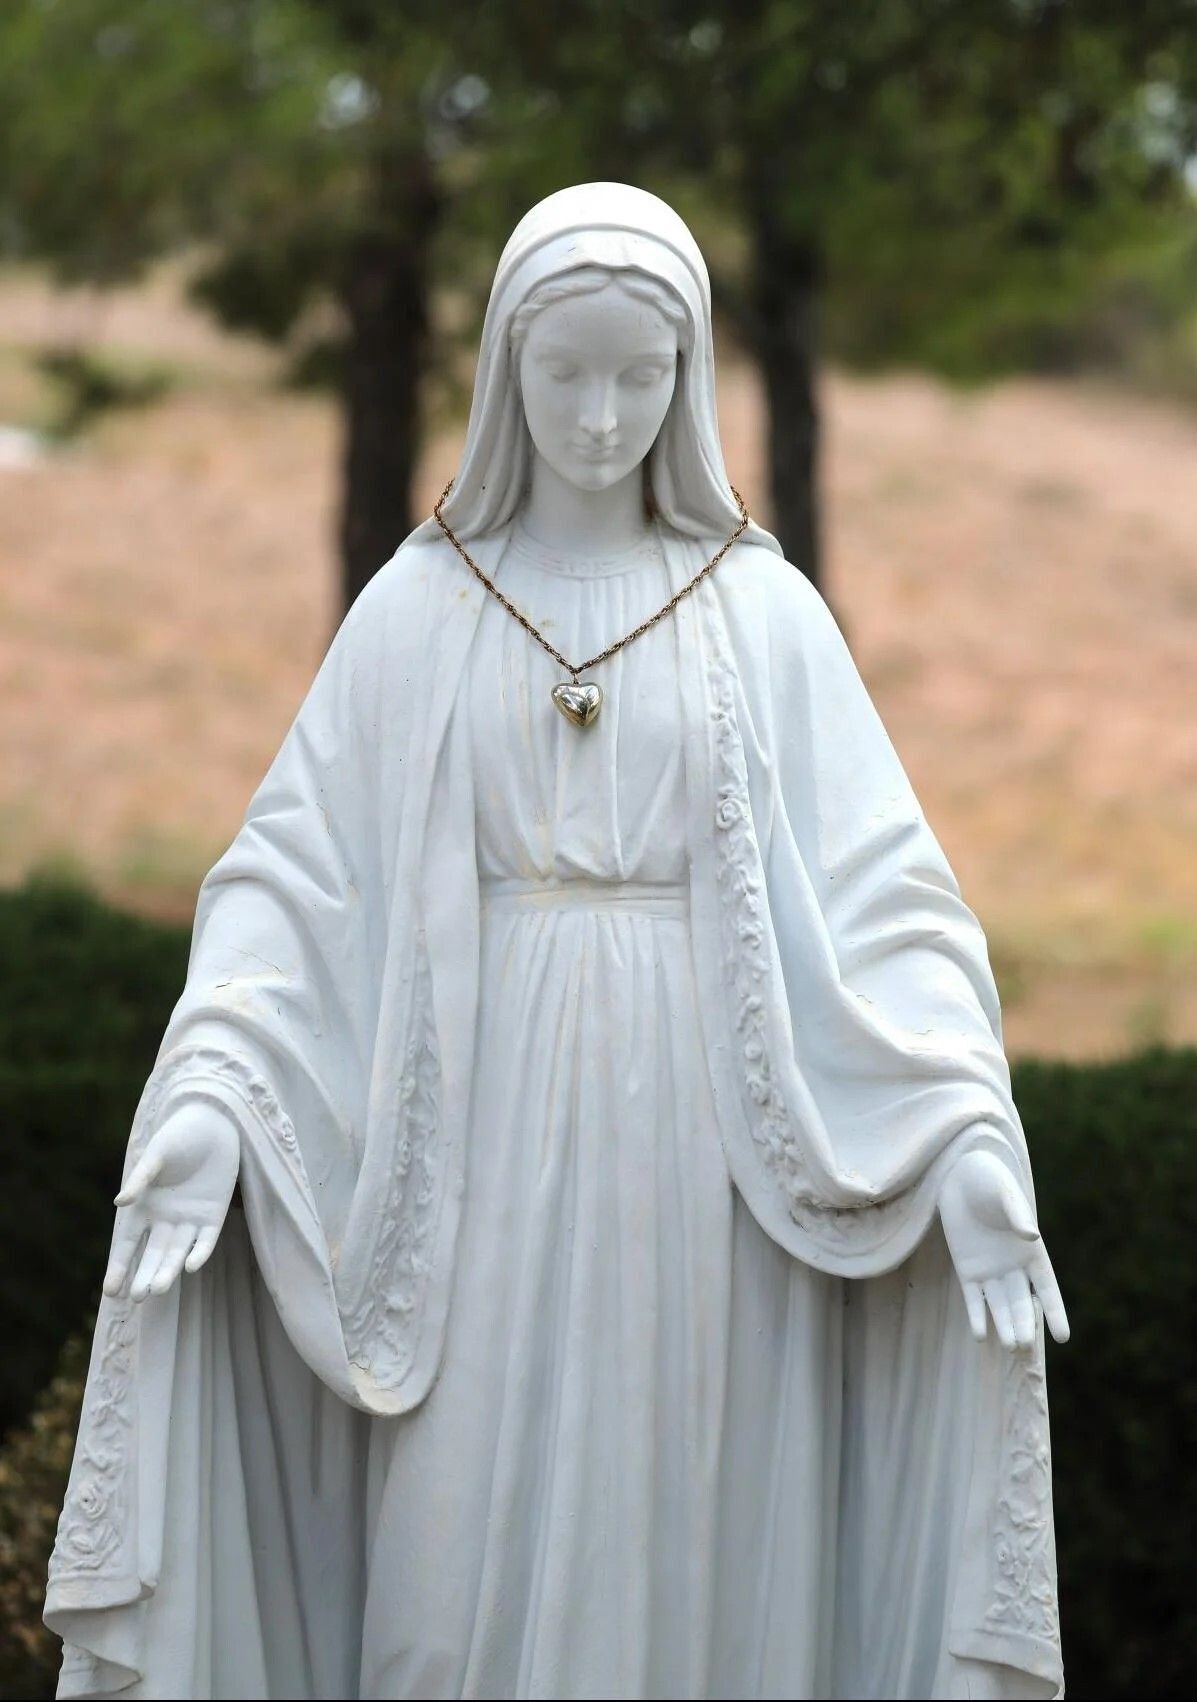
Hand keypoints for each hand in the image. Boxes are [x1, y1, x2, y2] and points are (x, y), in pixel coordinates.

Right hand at [103, 1102, 239, 1301]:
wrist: (215, 1122)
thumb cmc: (178, 1136)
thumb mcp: (157, 1155)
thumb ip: (141, 1179)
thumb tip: (119, 1203)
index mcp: (144, 1207)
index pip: (127, 1244)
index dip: (118, 1266)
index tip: (110, 1292)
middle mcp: (165, 1219)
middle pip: (153, 1254)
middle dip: (145, 1275)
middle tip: (139, 1296)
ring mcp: (190, 1219)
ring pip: (177, 1252)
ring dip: (169, 1270)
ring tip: (159, 1288)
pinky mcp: (214, 1216)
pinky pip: (205, 1240)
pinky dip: (198, 1253)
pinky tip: (190, 1266)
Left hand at [939, 1148, 1068, 1349]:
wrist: (958, 1175)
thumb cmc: (990, 1181)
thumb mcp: (1005, 1194)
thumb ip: (1017, 1214)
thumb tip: (1031, 1235)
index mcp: (1031, 1252)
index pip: (1047, 1289)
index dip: (1055, 1312)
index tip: (1063, 1338)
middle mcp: (1013, 1267)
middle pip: (1022, 1302)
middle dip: (1024, 1324)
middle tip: (1023, 1346)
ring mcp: (989, 1270)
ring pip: (1000, 1305)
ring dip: (1004, 1325)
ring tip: (1009, 1346)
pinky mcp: (966, 1269)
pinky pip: (973, 1298)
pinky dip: (977, 1315)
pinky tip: (980, 1335)